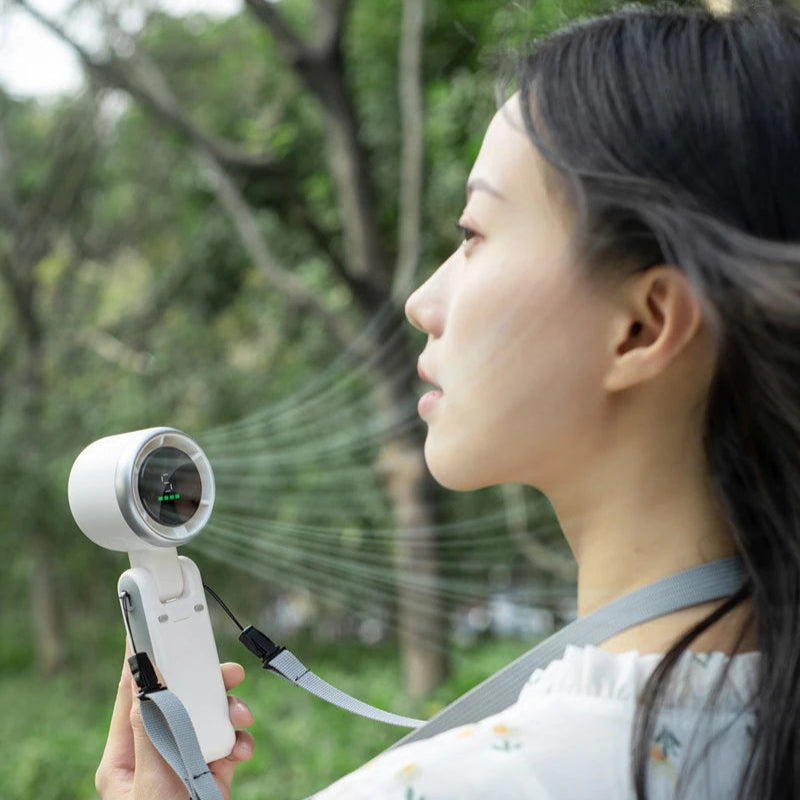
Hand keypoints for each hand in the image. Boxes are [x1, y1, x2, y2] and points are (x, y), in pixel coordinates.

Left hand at [96, 645, 254, 799]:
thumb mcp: (150, 783)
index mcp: (126, 755)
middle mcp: (155, 751)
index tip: (151, 626)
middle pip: (179, 698)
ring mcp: (184, 760)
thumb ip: (149, 732)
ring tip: (242, 717)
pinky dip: (240, 740)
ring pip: (208, 716)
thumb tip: (143, 681)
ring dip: (230, 711)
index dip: (141, 659)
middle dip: (205, 682)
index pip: (132, 695)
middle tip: (228, 671)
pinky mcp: (210, 771)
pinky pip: (228, 741)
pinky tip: (241, 749)